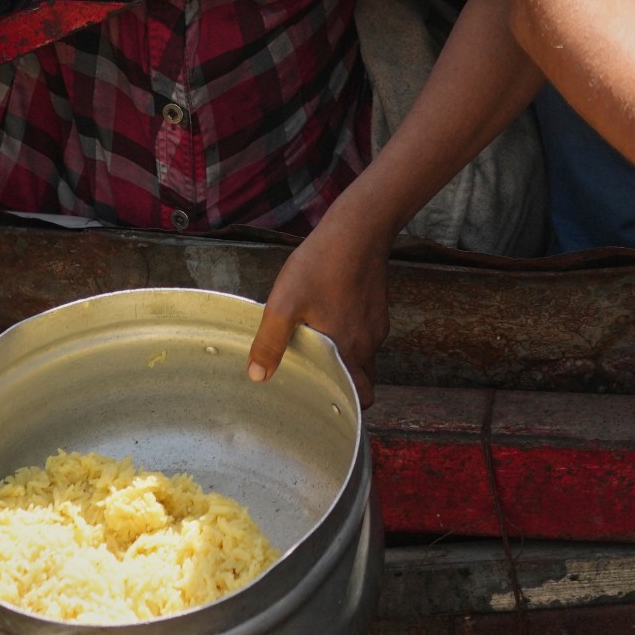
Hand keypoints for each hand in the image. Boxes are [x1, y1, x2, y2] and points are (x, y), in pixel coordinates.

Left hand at [247, 214, 390, 401]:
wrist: (359, 228)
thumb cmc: (322, 264)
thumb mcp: (285, 303)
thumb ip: (270, 342)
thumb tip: (257, 376)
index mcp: (349, 349)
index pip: (362, 395)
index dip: (349, 406)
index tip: (328, 406)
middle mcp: (369, 341)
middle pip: (363, 378)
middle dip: (343, 384)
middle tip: (316, 379)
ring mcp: (376, 322)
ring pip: (363, 353)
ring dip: (344, 356)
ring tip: (316, 346)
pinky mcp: (376, 304)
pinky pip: (365, 331)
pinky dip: (349, 333)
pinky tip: (327, 315)